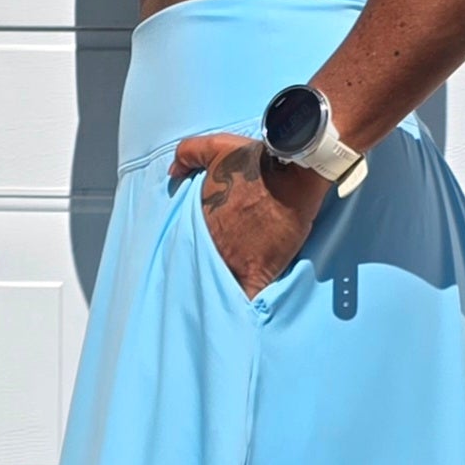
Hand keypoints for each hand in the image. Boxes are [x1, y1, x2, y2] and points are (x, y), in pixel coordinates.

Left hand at [169, 132, 328, 300]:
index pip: (192, 243)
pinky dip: (244, 308)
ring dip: (224, 292)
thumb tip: (172, 172)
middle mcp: (214, 243)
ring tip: (223, 305)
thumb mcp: (216, 146)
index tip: (200, 255)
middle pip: (206, 266)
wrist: (291, 172)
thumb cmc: (256, 160)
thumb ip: (187, 153)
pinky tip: (241, 317)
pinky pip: (248, 298)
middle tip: (212, 281)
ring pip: (223, 284)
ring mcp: (236, 259)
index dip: (196, 250)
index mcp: (202, 220)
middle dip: (208, 272)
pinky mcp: (260, 271)